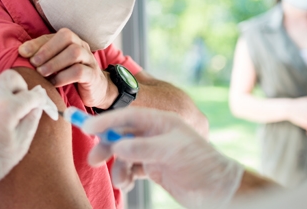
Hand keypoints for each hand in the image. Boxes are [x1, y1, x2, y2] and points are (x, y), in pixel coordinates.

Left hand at [19, 28, 116, 107]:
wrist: (96, 91)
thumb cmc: (71, 76)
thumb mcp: (57, 64)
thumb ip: (43, 56)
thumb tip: (21, 52)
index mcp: (72, 41)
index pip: (55, 34)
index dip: (38, 42)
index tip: (22, 52)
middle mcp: (82, 46)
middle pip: (67, 37)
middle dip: (47, 49)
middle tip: (34, 63)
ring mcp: (89, 60)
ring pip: (75, 52)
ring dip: (54, 62)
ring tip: (42, 73)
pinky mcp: (93, 76)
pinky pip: (80, 72)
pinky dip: (63, 77)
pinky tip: (53, 83)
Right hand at [83, 108, 243, 208]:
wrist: (219, 189)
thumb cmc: (201, 164)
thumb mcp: (172, 152)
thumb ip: (144, 147)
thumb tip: (117, 146)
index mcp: (161, 121)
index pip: (129, 116)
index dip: (107, 121)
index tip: (87, 127)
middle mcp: (155, 134)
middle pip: (122, 135)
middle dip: (108, 147)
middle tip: (95, 160)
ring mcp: (154, 151)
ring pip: (125, 154)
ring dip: (118, 167)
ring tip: (121, 182)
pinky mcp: (154, 168)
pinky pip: (131, 169)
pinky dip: (125, 176)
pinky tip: (127, 185)